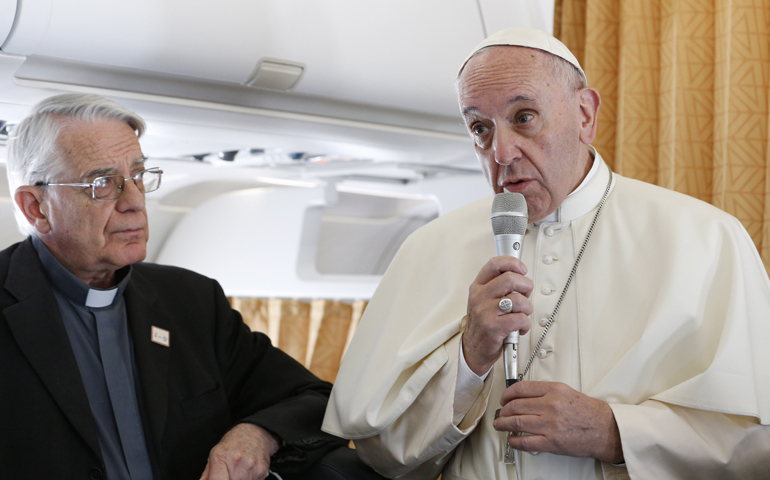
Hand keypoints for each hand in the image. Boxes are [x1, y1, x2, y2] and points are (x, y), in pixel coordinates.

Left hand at [200, 423, 280, 479]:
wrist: (256, 431)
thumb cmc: (235, 441)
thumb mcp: (215, 453)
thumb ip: (207, 473)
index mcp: (220, 458)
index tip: (218, 478)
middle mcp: (236, 463)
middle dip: (228, 479)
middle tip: (229, 474)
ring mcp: (250, 468)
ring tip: (239, 471)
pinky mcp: (261, 472)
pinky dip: (249, 479)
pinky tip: (248, 470)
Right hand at [463, 256, 533, 375]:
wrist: (474, 349)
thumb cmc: (483, 324)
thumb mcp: (483, 300)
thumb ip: (498, 286)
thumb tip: (520, 275)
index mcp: (478, 287)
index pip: (494, 264)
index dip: (512, 263)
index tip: (522, 269)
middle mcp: (480, 297)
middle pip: (510, 279)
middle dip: (526, 286)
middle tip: (526, 294)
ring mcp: (486, 312)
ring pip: (519, 300)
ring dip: (528, 308)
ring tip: (523, 314)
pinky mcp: (494, 327)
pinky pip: (520, 319)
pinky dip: (526, 324)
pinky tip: (520, 327)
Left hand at [493, 381, 623, 463]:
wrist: (605, 429)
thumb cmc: (589, 412)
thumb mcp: (566, 392)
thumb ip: (545, 392)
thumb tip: (524, 395)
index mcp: (554, 390)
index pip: (521, 388)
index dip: (507, 394)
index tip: (504, 398)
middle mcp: (551, 405)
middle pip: (516, 406)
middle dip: (504, 410)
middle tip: (501, 412)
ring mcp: (550, 424)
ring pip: (517, 422)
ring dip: (504, 424)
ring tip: (500, 425)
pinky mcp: (552, 442)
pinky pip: (525, 441)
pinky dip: (514, 441)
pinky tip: (512, 439)